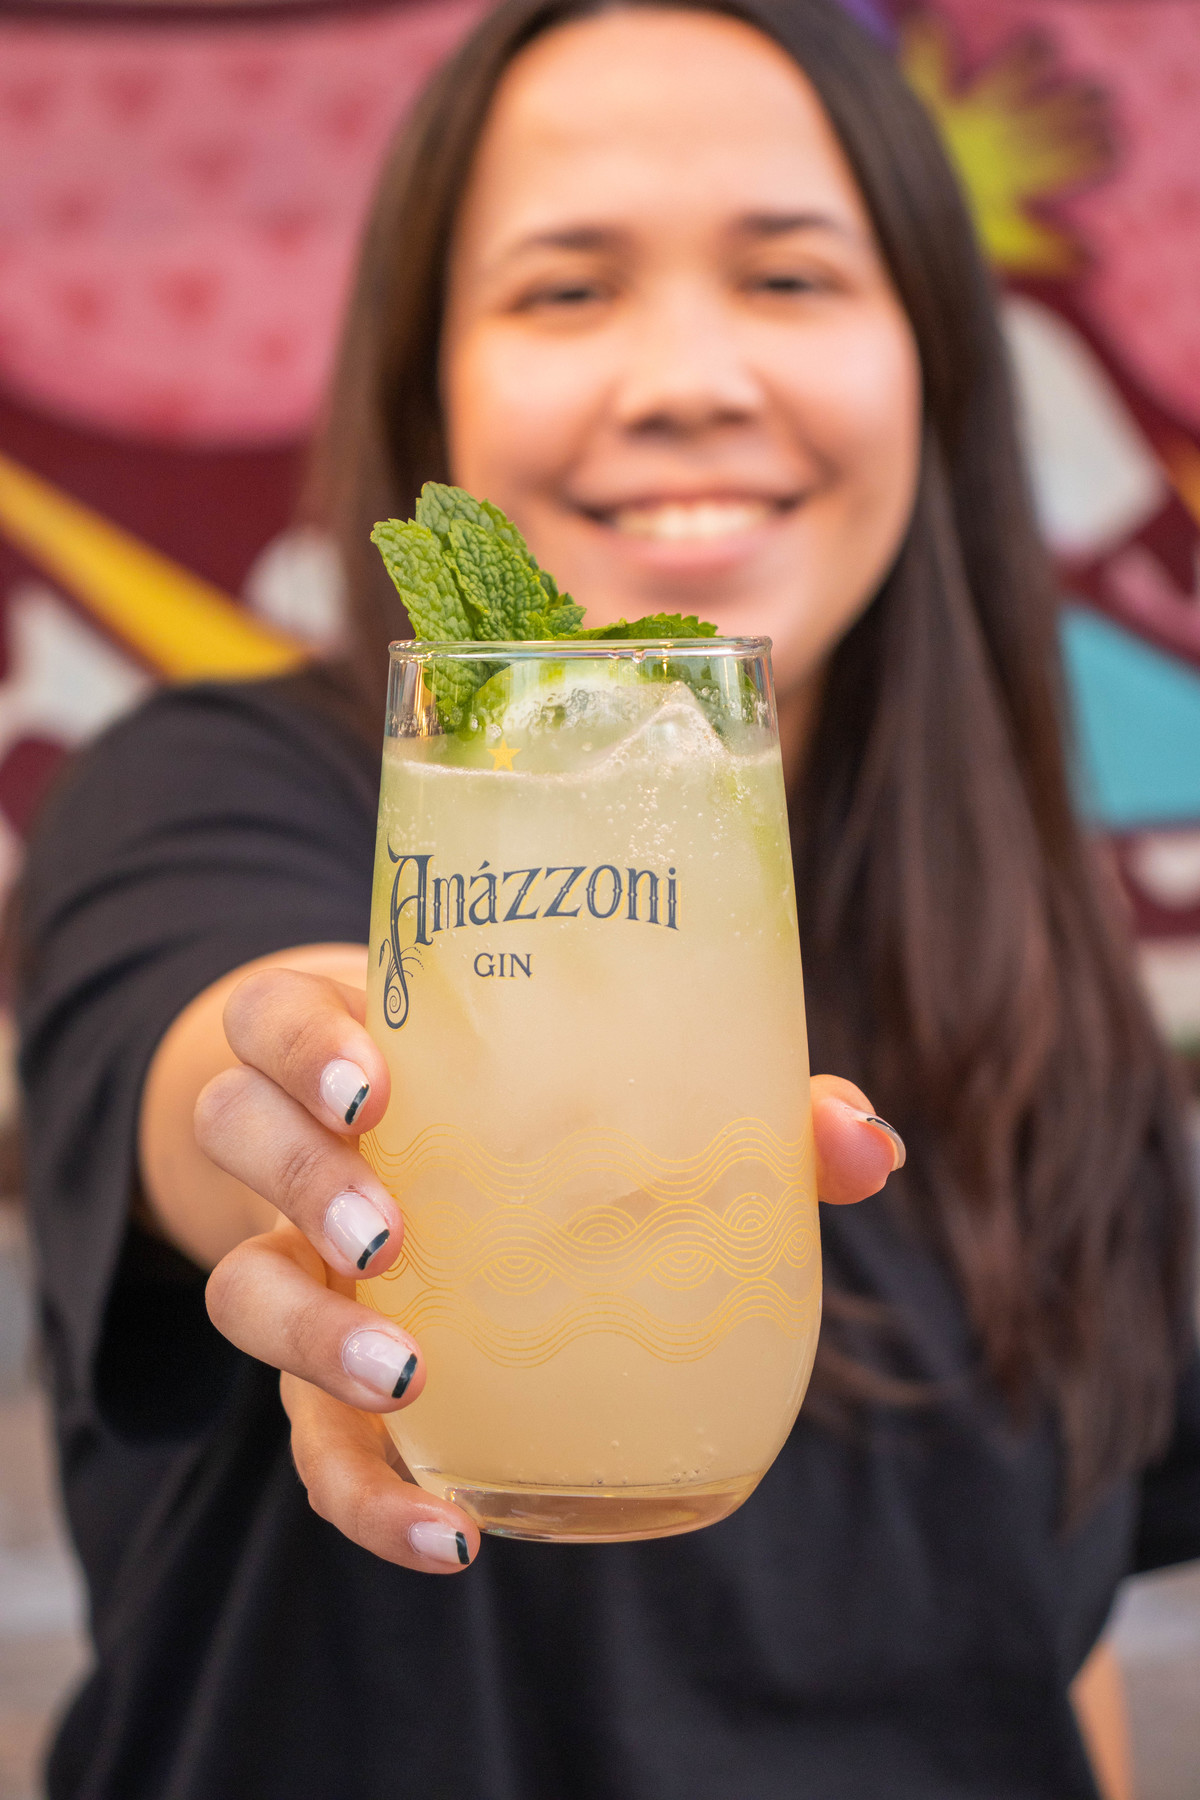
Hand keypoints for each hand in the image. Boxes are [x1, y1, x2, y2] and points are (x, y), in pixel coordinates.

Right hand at [198, 967, 903, 1573]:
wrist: (424, 1176)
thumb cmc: (524, 1107)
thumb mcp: (597, 1082)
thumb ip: (742, 1100)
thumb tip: (868, 1146)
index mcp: (359, 1053)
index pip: (273, 1022)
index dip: (299, 1048)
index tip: (375, 1086)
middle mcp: (300, 1149)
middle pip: (235, 1141)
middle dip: (300, 1182)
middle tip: (385, 1232)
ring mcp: (297, 1260)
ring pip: (238, 1285)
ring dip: (306, 1335)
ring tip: (403, 1373)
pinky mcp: (318, 1375)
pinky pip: (304, 1442)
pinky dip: (363, 1496)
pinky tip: (447, 1534)